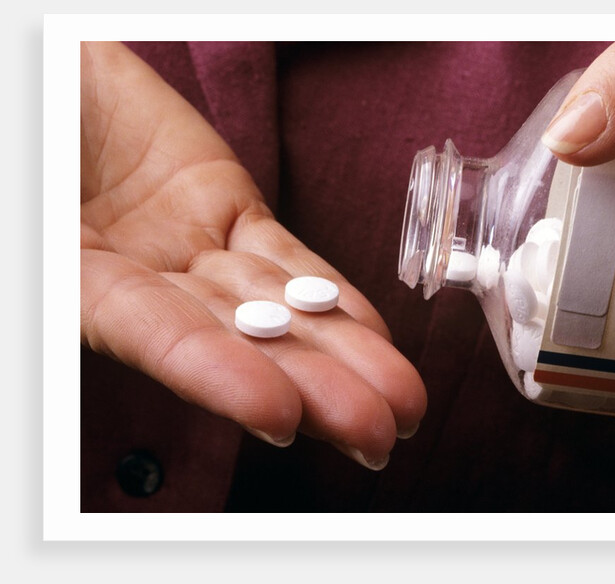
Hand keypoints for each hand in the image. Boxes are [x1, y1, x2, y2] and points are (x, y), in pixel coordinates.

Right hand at [81, 41, 426, 469]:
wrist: (54, 65)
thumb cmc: (39, 122)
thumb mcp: (40, 209)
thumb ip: (63, 254)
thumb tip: (114, 287)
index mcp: (78, 285)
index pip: (161, 342)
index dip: (221, 377)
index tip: (283, 415)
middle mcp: (142, 282)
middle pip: (241, 345)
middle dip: (314, 391)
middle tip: (380, 435)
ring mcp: (189, 246)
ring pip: (277, 309)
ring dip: (343, 354)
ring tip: (402, 402)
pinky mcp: (227, 207)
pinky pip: (286, 258)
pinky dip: (330, 292)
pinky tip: (371, 329)